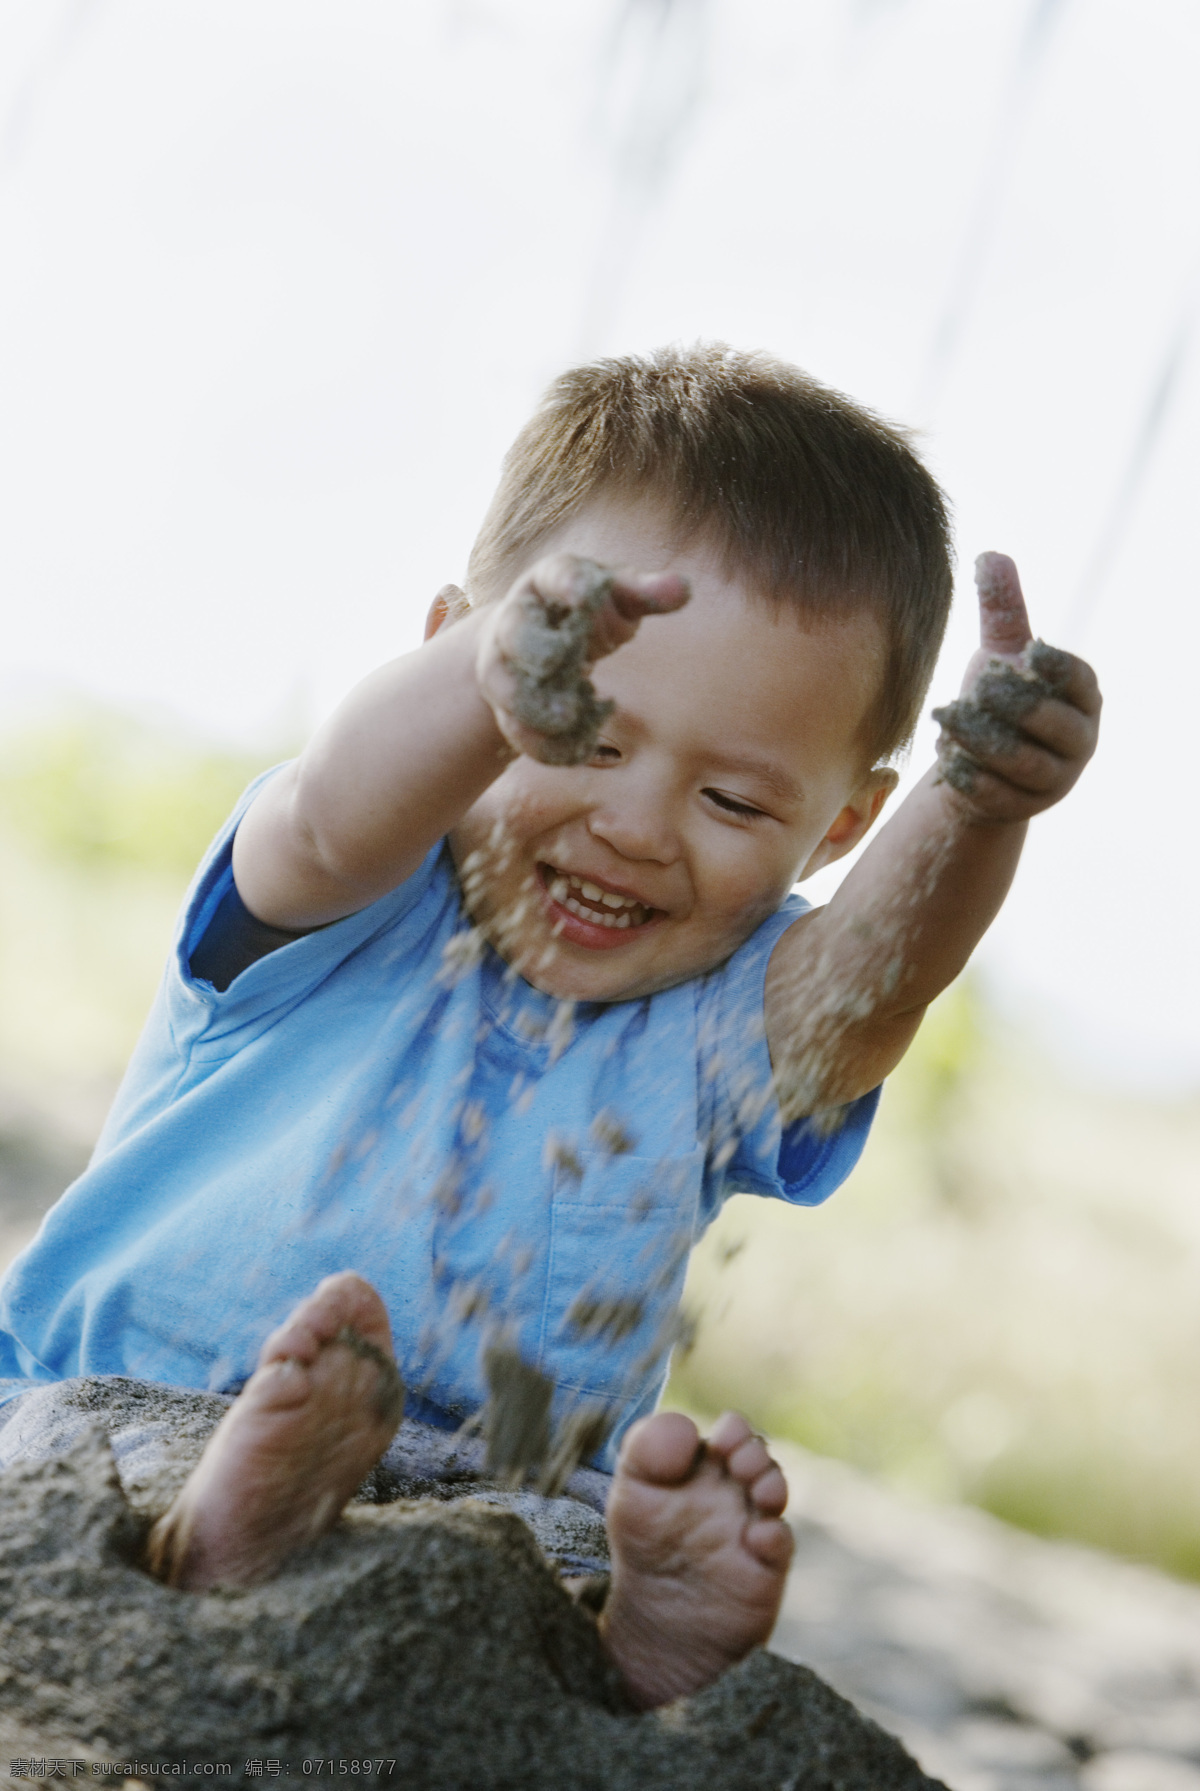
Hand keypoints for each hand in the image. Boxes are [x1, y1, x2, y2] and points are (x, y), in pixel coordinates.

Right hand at [476, 552, 689, 764]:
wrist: (539, 646)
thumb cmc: (589, 615)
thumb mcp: (619, 598)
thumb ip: (647, 593)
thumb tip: (684, 588)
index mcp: (548, 582)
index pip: (554, 575)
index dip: (568, 583)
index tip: (584, 594)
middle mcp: (517, 621)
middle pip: (514, 632)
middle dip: (533, 648)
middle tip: (557, 661)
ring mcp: (505, 666)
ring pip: (506, 687)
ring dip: (534, 705)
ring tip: (567, 718)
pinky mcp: (507, 708)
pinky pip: (519, 731)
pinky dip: (547, 744)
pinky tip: (580, 748)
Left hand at [932, 553, 1100, 822]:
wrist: (981, 765)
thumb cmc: (999, 699)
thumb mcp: (1000, 654)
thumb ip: (1001, 611)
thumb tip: (992, 555)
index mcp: (1082, 698)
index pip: (1079, 681)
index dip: (1057, 668)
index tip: (1031, 651)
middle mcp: (1078, 741)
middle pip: (1052, 726)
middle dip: (1013, 706)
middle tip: (975, 687)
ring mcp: (1054, 780)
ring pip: (1023, 763)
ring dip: (984, 742)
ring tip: (947, 720)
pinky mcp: (1022, 809)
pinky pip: (999, 796)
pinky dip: (972, 779)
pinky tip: (946, 761)